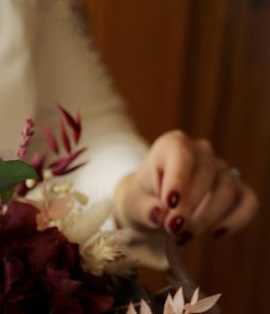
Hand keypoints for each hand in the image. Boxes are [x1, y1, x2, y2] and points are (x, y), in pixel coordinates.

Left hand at [113, 130, 258, 244]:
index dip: (178, 179)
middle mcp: (200, 152)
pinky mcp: (236, 189)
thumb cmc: (142, 199)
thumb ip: (144, 208)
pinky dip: (236, 219)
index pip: (181, 154)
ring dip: (206, 218)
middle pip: (206, 174)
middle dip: (190, 206)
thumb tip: (158, 215)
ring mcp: (221, 169)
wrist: (153, 206)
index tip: (169, 204)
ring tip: (181, 236)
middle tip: (172, 229)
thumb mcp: (133, 203)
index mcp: (172, 144)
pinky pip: (248, 201)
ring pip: (227, 189)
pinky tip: (215, 234)